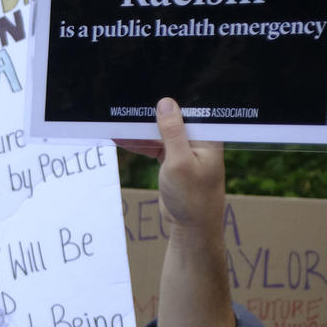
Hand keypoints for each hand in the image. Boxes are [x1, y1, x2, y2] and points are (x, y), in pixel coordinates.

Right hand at [115, 97, 224, 236]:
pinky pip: (156, 148)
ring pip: (161, 135)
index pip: (186, 112)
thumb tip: (165, 103)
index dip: (166, 104)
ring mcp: (186, 152)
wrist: (191, 227)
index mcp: (207, 137)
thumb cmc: (191, 197)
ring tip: (118, 124)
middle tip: (126, 110)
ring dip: (142, 132)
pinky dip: (142, 145)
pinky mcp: (174, 162)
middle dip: (150, 118)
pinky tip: (124, 139)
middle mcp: (198, 141)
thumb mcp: (178, 161)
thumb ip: (172, 132)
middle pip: (171, 122)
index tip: (143, 99)